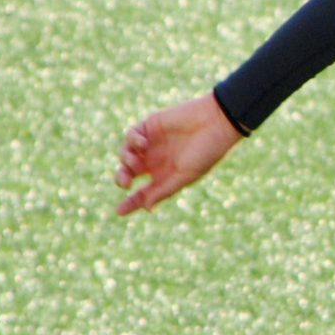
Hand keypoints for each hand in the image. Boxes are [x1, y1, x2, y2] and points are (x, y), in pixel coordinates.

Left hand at [114, 95, 242, 214]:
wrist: (215, 122)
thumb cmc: (204, 152)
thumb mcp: (185, 176)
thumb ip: (164, 190)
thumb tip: (146, 207)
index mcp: (165, 177)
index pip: (142, 192)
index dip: (131, 203)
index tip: (119, 212)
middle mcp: (155, 161)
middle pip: (128, 173)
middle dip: (122, 179)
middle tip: (126, 183)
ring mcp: (151, 143)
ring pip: (126, 154)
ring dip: (125, 160)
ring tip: (136, 162)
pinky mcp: (150, 126)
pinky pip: (131, 135)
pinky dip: (132, 140)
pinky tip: (143, 143)